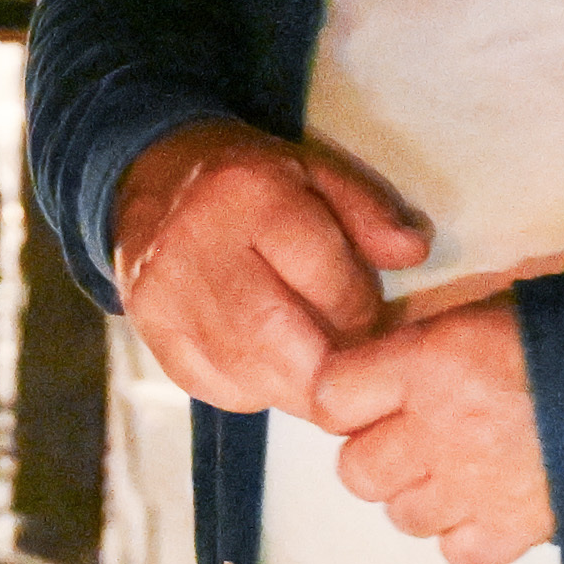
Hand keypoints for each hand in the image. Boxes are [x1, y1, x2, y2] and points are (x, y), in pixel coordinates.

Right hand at [112, 120, 427, 419]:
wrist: (156, 178)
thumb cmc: (249, 180)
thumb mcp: (315, 172)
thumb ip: (368, 211)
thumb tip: (414, 252)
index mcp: (252, 195)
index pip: (325, 278)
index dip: (364, 312)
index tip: (377, 320)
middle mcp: (200, 244)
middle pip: (277, 337)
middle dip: (331, 371)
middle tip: (359, 376)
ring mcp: (165, 292)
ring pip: (245, 372)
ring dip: (298, 388)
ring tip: (322, 374)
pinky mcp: (149, 329)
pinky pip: (212, 387)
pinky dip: (255, 391)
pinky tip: (273, 369)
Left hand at [311, 299, 553, 563]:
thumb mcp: (490, 308)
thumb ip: (432, 345)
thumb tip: (392, 367)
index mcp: (426, 362)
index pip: (331, 397)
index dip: (342, 400)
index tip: (362, 398)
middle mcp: (436, 429)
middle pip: (356, 471)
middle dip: (377, 456)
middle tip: (412, 440)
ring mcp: (471, 486)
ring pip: (401, 516)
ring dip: (420, 498)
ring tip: (456, 474)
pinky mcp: (512, 527)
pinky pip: (456, 552)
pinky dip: (466, 536)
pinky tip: (488, 507)